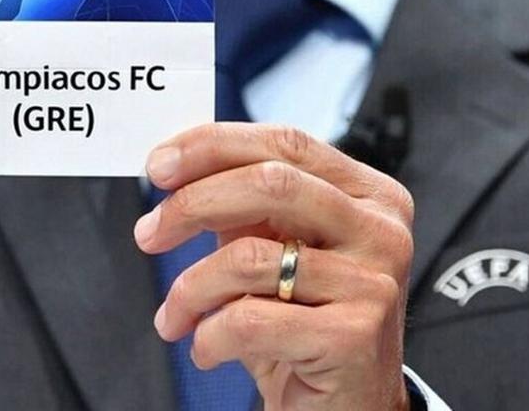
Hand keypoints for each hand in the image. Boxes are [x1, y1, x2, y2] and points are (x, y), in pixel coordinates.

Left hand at [134, 124, 413, 410]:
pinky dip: (209, 336)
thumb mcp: (275, 251)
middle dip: (191, 205)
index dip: (212, 145)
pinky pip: (250, 320)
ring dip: (189, 289)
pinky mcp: (354, 336)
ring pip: (249, 257)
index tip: (159, 165)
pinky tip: (206, 348)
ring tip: (175, 315)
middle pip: (270, 184)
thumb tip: (175, 170)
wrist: (345, 406)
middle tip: (149, 233)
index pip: (284, 143)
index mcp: (364, 194)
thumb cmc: (304, 324)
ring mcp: (373, 282)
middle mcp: (379, 230)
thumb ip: (242, 207)